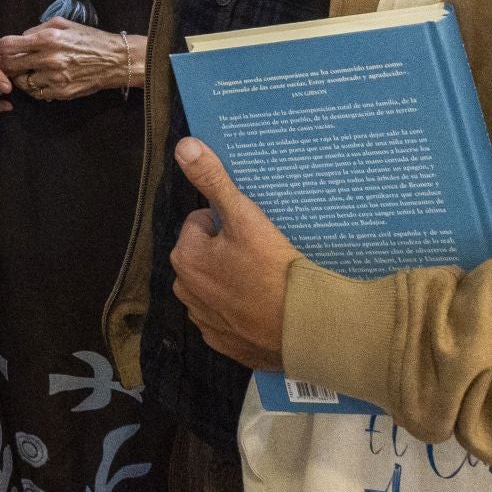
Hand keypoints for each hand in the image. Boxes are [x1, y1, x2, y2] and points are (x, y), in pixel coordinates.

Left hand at [0, 17, 139, 100]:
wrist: (115, 60)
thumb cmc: (89, 39)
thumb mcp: (64, 24)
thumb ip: (39, 28)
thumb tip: (21, 37)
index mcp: (49, 38)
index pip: (12, 44)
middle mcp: (50, 58)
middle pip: (12, 65)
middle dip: (0, 64)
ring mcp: (55, 77)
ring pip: (22, 81)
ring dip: (17, 78)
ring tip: (17, 73)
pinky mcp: (61, 92)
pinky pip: (37, 93)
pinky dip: (33, 87)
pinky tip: (35, 81)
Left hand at [168, 137, 302, 370]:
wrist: (306, 327)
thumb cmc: (272, 269)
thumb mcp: (243, 217)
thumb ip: (213, 180)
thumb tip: (185, 146)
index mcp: (185, 258)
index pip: (201, 223)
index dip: (229, 223)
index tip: (253, 232)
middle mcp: (186, 291)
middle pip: (208, 255)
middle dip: (229, 252)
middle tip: (263, 256)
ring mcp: (206, 322)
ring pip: (219, 286)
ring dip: (236, 281)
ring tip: (268, 281)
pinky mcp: (227, 345)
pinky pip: (232, 319)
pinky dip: (245, 312)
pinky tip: (267, 307)